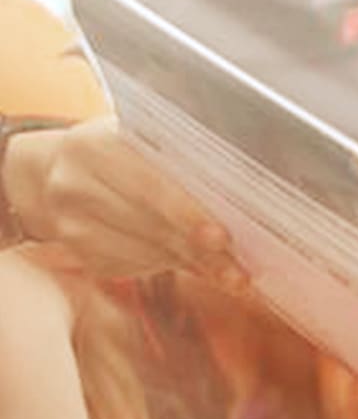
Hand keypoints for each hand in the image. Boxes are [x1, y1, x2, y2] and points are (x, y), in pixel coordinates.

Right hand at [5, 118, 248, 287]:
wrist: (57, 174)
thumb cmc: (120, 154)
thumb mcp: (141, 141)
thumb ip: (178, 160)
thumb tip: (239, 199)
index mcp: (94, 146)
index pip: (149, 185)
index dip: (188, 214)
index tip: (222, 237)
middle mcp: (74, 184)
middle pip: (149, 226)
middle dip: (201, 252)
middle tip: (239, 272)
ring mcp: (71, 223)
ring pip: (146, 253)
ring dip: (193, 266)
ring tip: (232, 277)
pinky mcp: (80, 253)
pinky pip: (135, 267)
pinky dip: (171, 268)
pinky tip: (195, 267)